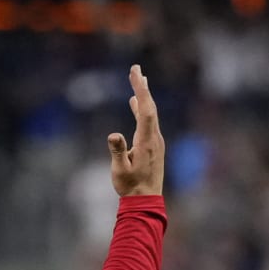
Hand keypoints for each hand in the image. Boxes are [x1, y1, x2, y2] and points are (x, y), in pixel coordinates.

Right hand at [107, 65, 164, 197]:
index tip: (136, 74)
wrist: (146, 201)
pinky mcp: (152, 146)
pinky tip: (134, 104)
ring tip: (139, 80)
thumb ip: (117, 152)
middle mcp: (154, 138)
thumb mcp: (120, 171)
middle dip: (142, 87)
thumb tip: (113, 135)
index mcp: (147, 141)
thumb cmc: (131, 187)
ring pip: (150, 113)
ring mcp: (155, 141)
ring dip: (143, 96)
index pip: (145, 110)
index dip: (141, 91)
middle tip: (136, 69)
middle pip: (150, 107)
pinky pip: (147, 122)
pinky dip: (141, 109)